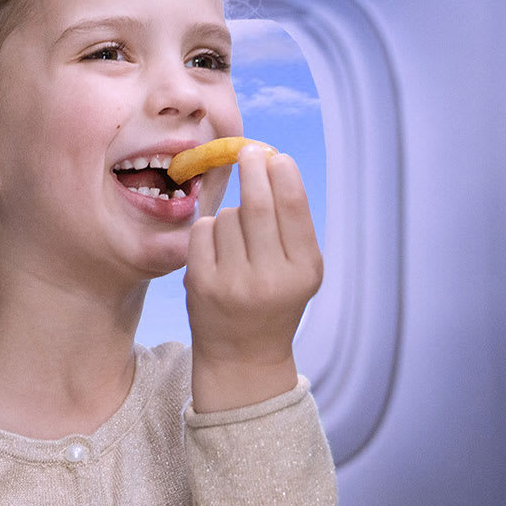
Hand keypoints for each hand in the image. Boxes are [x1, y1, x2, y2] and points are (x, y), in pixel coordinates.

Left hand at [185, 143, 322, 411]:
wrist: (243, 355)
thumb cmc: (275, 299)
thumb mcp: (299, 269)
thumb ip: (292, 223)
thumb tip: (272, 161)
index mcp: (303, 272)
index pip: (293, 208)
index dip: (283, 174)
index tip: (275, 156)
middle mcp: (270, 278)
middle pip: (257, 205)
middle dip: (252, 169)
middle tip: (248, 151)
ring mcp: (233, 283)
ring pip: (228, 216)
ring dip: (232, 214)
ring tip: (240, 242)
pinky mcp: (201, 284)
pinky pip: (202, 230)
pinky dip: (209, 229)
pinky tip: (218, 250)